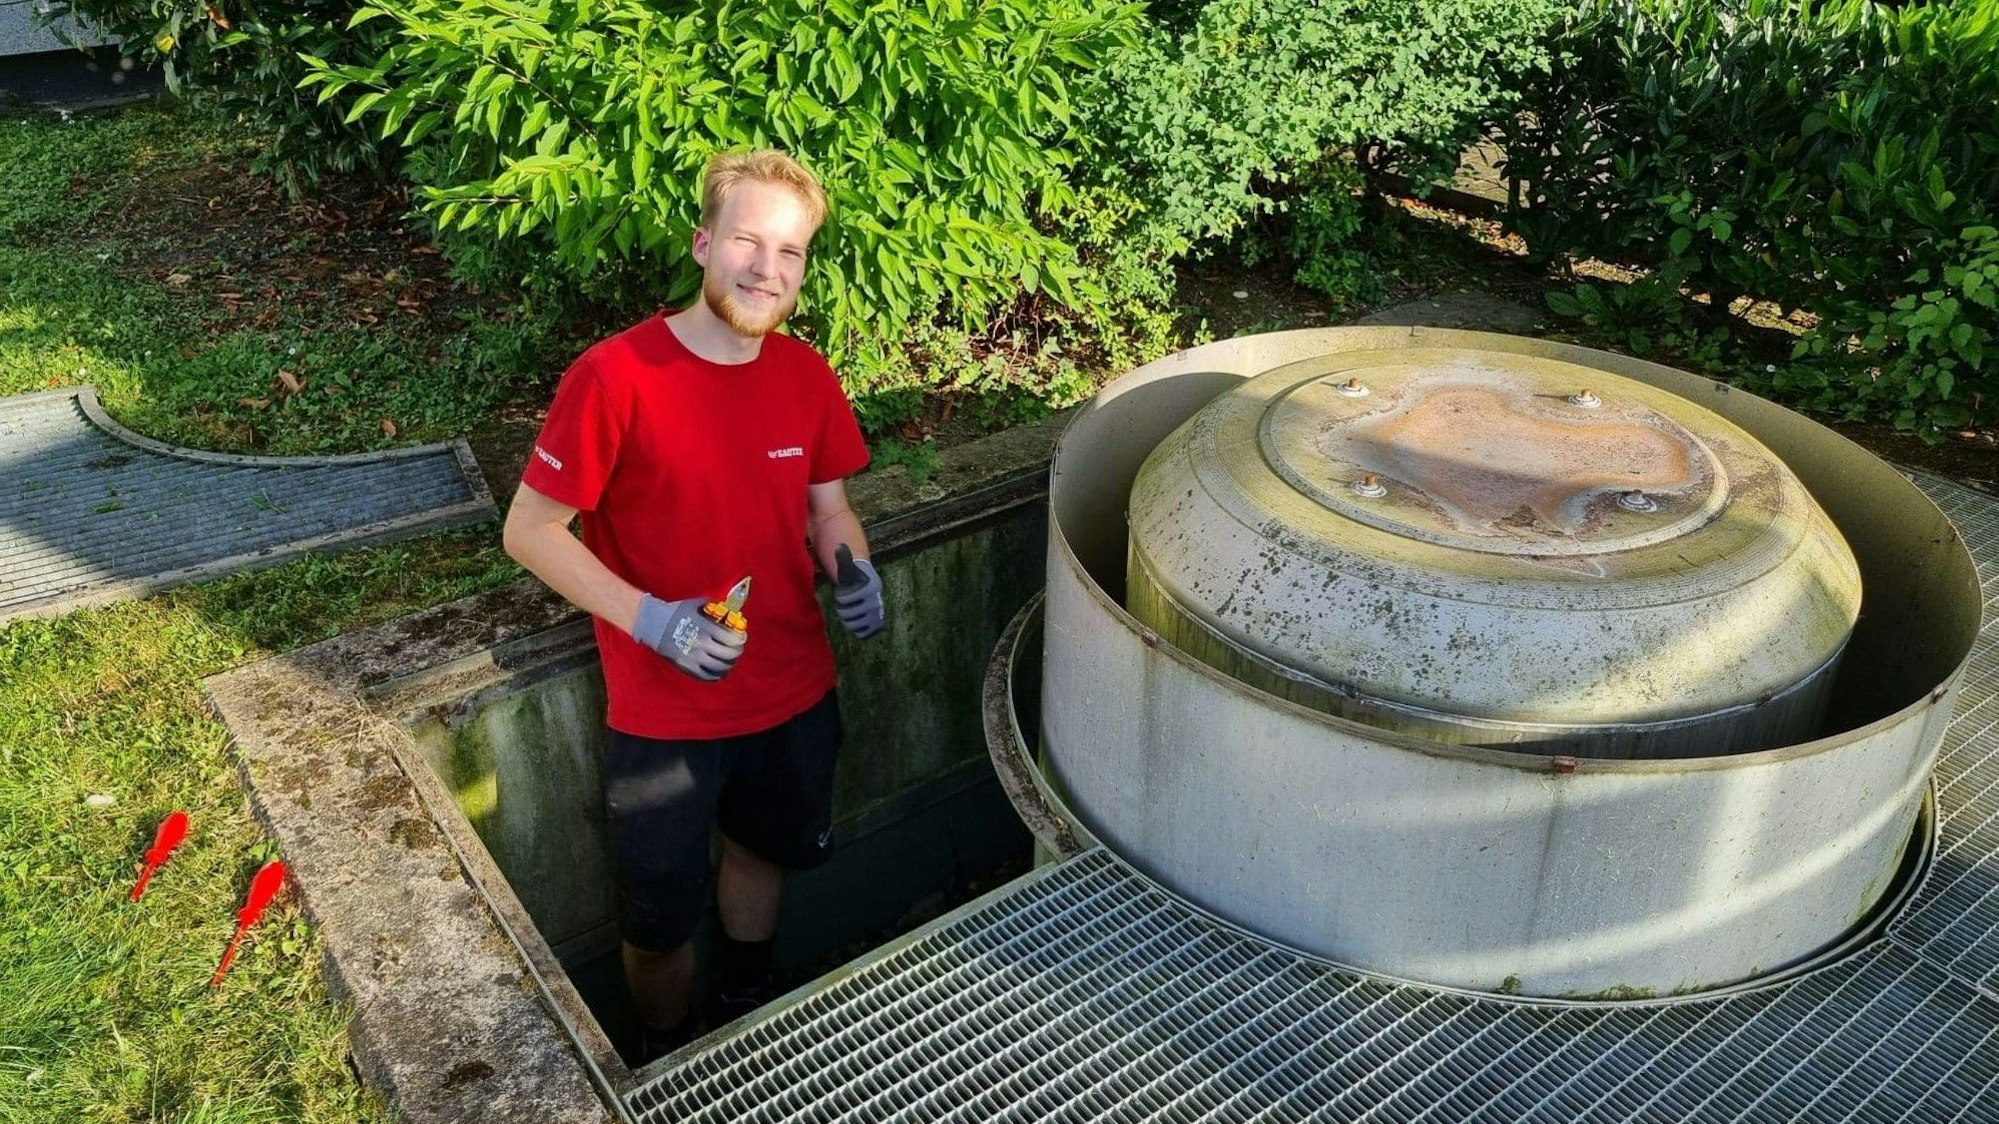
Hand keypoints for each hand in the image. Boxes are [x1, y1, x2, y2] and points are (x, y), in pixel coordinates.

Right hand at [630, 593, 745, 679]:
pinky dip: (717, 675)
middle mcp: (701, 644)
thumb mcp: (696, 604)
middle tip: (738, 649)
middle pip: (729, 655)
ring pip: (720, 668)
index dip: (741, 640)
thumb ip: (714, 606)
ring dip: (729, 664)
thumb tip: (730, 611)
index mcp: (706, 628)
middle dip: (737, 652)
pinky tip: (719, 670)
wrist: (653, 624)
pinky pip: (707, 676)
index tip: (742, 638)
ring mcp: (694, 658)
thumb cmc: (676, 612)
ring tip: (730, 660)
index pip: (732, 640)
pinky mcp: (687, 667)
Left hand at [833, 544, 884, 638]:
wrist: (865, 586)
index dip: (841, 596)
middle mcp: (877, 602)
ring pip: (854, 625)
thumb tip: (839, 546)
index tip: (845, 590)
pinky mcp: (877, 625)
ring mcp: (878, 614)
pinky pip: (862, 634)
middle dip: (844, 609)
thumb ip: (843, 558)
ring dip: (848, 619)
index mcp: (871, 587)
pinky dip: (856, 629)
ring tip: (849, 611)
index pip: (845, 599)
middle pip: (849, 614)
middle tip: (846, 603)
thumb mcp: (847, 566)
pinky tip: (855, 621)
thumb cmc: (853, 575)